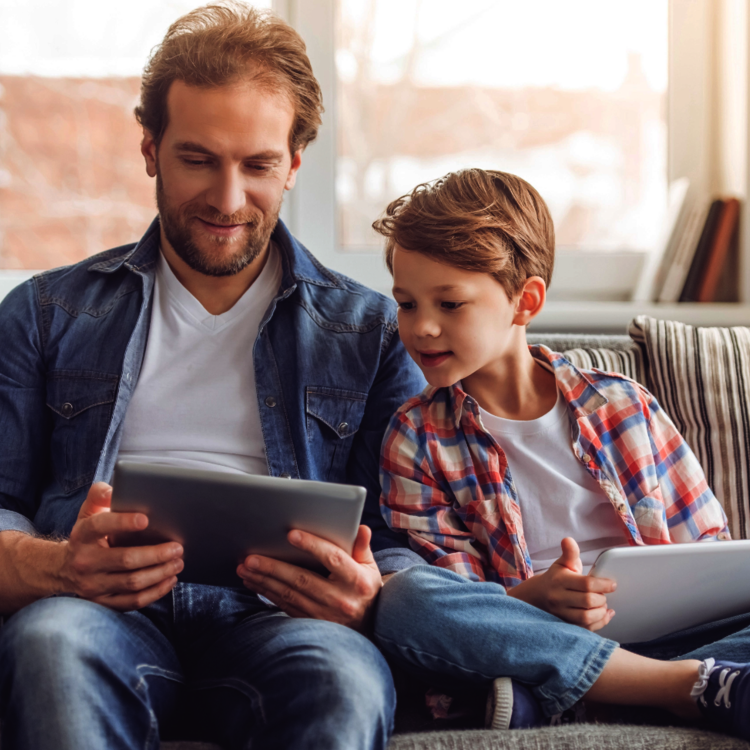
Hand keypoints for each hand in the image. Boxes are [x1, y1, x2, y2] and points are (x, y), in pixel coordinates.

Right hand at [58, 482, 183, 609]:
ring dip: (160, 573)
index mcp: (83, 536)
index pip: (100, 526)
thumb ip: (99, 496)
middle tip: (178, 547)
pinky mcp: (103, 602)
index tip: (146, 519)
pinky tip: (170, 580)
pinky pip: (132, 601)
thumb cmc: (87, 535)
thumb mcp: (88, 512)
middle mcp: (86, 562)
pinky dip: (155, 592)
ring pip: (132, 583)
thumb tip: (112, 488)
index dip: (123, 522)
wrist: (63, 569)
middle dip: (155, 554)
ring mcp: (93, 585)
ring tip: (178, 562)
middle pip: (125, 560)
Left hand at [237, 525, 381, 630]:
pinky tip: (253, 582)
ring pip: (289, 594)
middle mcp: (339, 599)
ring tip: (245, 568)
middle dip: (274, 568)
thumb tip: (361, 527)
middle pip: (302, 579)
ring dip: (264, 581)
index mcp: (356, 580)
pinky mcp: (311, 623)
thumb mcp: (370, 567)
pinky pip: (285, 606)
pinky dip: (267, 593)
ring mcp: (324, 614)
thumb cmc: (365, 588)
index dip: (312, 545)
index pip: (333, 559)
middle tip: (251, 557)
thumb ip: (362, 547)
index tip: (291, 534)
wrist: (368, 626)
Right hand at [508, 538, 615, 630]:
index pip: (586, 584)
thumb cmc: (556, 578)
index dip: (603, 585)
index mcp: (560, 581)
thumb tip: (568, 539)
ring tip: (603, 605)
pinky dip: (599, 623)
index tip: (612, 584)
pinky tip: (604, 615)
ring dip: (601, 612)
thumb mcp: (562, 564)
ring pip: (586, 617)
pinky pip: (585, 629)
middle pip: (588, 601)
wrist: (537, 596)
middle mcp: (558, 598)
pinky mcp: (565, 625)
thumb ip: (570, 552)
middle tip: (605, 595)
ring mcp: (560, 613)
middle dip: (602, 598)